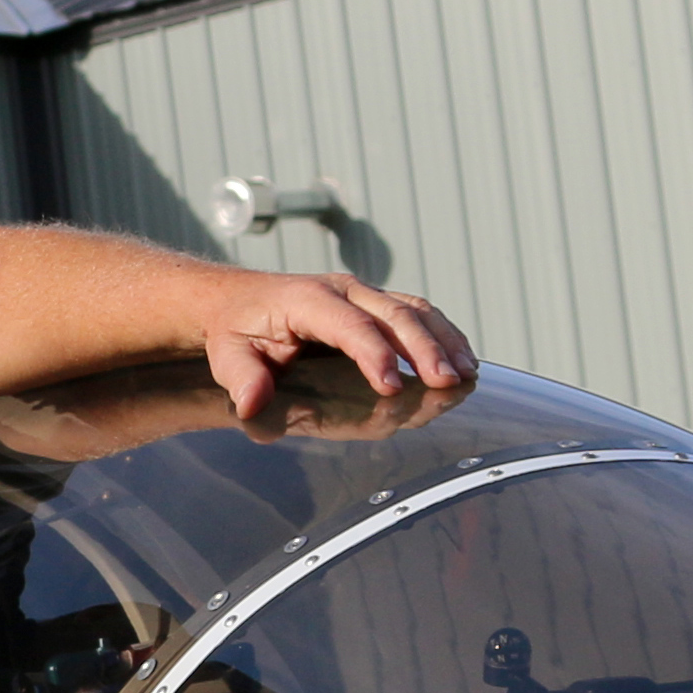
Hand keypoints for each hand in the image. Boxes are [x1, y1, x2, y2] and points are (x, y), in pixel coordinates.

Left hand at [201, 272, 474, 427]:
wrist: (238, 300)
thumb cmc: (235, 331)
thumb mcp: (227, 355)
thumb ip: (242, 378)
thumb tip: (252, 403)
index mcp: (309, 300)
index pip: (351, 326)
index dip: (375, 355)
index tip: (391, 389)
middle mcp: (343, 290)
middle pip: (395, 315)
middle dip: (424, 350)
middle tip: (446, 384)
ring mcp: (363, 293)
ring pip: (415, 310)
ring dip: (444, 341)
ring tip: (465, 375)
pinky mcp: (376, 303)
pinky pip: (418, 312)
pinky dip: (444, 334)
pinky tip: (463, 360)